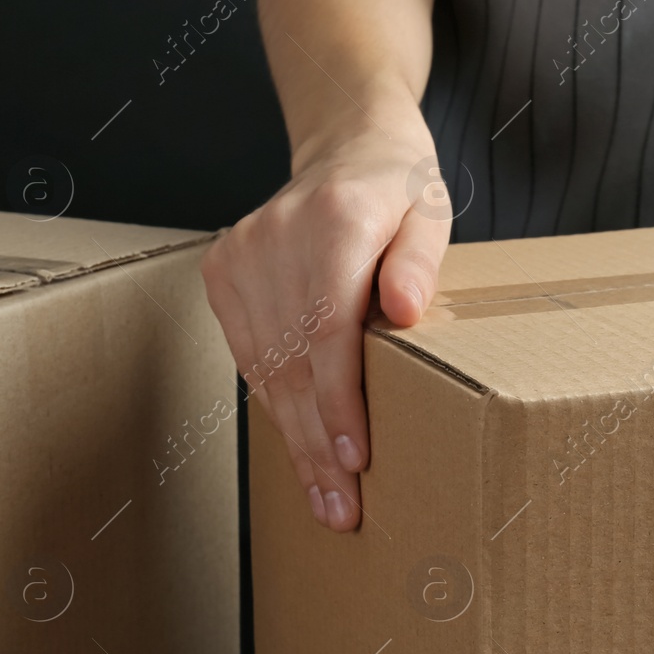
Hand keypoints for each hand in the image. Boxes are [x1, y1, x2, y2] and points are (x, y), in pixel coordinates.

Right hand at [202, 120, 450, 530]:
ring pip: (264, 369)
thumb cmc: (399, 189)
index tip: (356, 462)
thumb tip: (405, 310)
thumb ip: (418, 262)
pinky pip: (248, 356)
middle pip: (293, 363)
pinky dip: (275, 407)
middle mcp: (275, 239)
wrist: (346, 143)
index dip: (340, 405)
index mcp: (334, 223)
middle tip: (341, 510)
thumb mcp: (432, 212)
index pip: (328, 333)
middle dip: (317, 446)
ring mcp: (240, 255)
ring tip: (323, 500)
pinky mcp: (222, 271)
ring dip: (294, 440)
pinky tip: (299, 451)